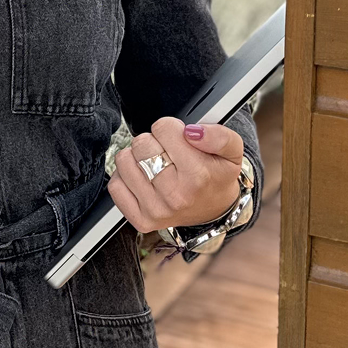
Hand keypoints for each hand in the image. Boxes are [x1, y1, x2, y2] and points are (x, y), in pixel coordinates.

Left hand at [108, 117, 243, 235]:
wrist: (213, 209)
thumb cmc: (217, 177)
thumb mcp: (232, 152)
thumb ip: (219, 136)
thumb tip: (192, 132)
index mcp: (198, 175)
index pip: (164, 129)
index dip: (171, 128)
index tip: (179, 139)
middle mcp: (175, 195)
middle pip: (141, 144)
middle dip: (153, 141)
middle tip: (167, 152)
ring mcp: (156, 210)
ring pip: (124, 161)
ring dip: (136, 157)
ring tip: (154, 163)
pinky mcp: (141, 219)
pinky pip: (115, 185)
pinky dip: (125, 177)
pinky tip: (143, 178)